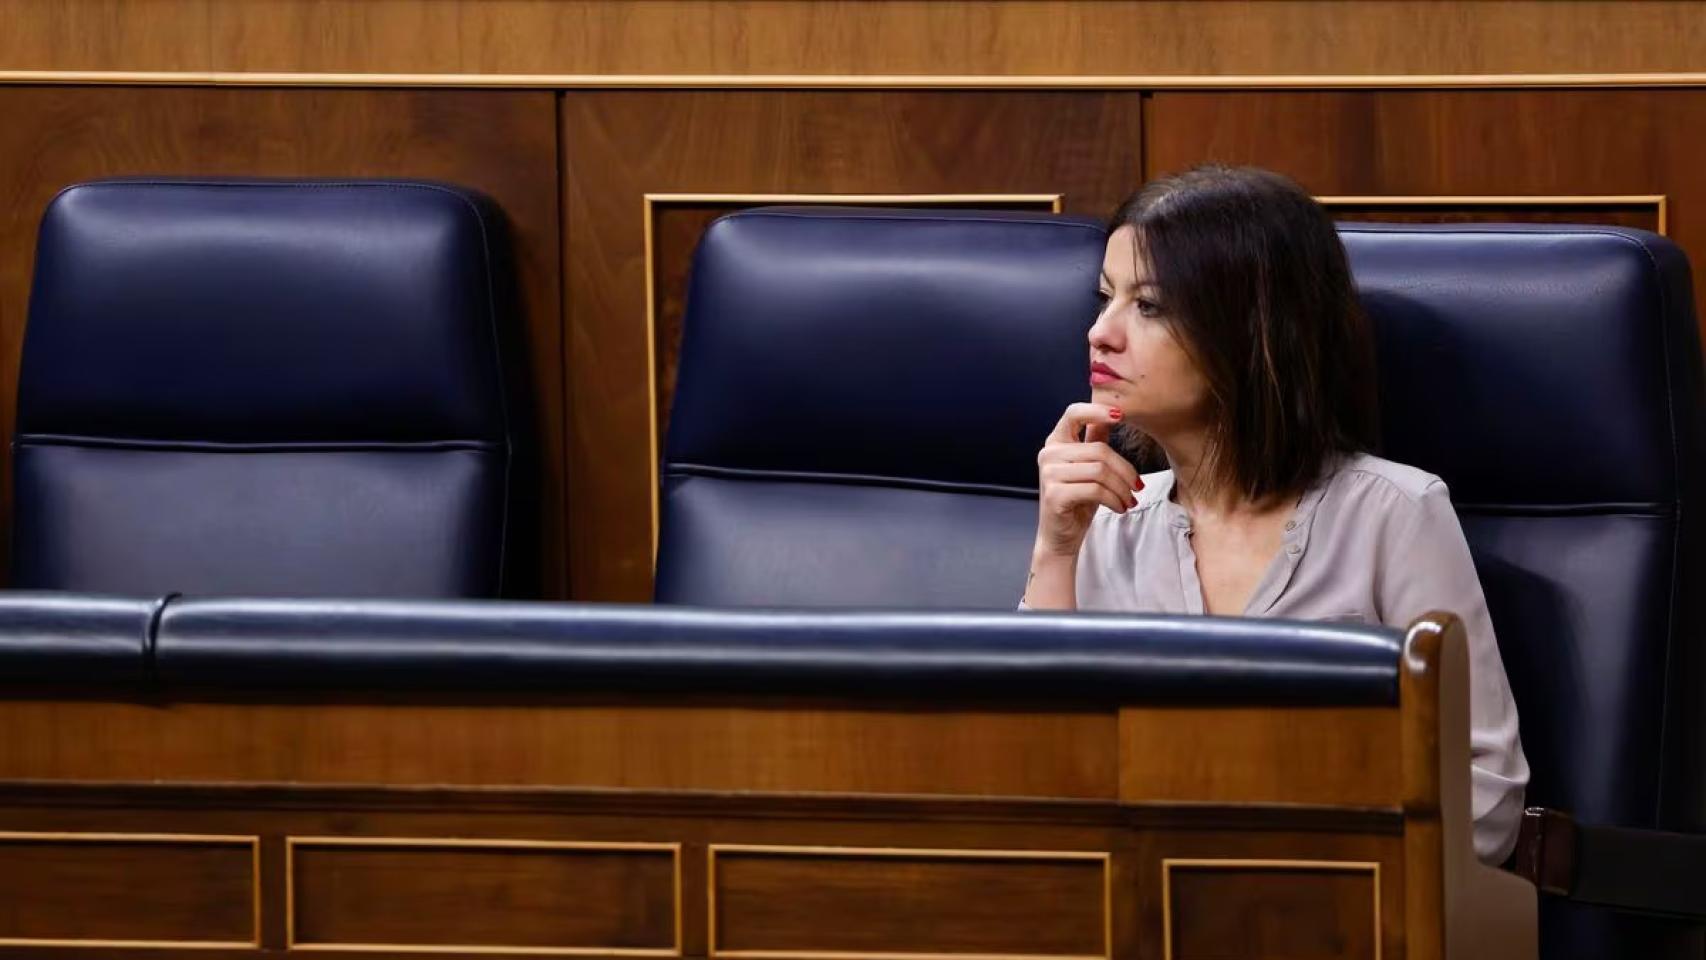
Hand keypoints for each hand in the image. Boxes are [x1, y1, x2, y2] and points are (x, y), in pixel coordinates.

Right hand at [1033, 402, 1142, 558]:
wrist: (1061, 536)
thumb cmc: (1078, 501)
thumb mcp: (1090, 468)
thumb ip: (1095, 441)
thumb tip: (1114, 412)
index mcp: (1056, 442)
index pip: (1073, 414)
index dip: (1097, 410)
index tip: (1121, 415)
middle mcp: (1048, 454)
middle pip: (1099, 450)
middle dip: (1125, 470)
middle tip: (1137, 486)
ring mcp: (1049, 474)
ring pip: (1099, 471)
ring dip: (1122, 488)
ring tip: (1129, 500)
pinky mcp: (1055, 494)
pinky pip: (1095, 490)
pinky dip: (1114, 500)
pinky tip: (1120, 508)